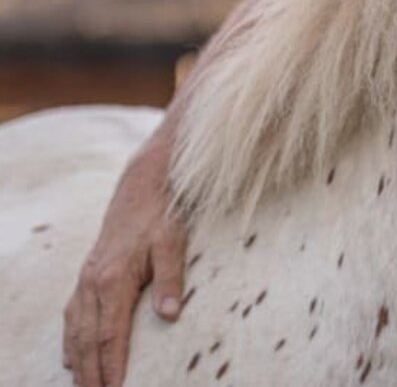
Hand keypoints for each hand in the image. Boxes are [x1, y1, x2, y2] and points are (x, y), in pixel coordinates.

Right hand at [62, 134, 187, 386]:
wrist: (143, 182)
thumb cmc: (163, 212)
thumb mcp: (174, 241)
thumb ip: (172, 278)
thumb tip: (171, 315)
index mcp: (114, 278)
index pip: (111, 335)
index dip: (112, 366)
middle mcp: (93, 282)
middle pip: (88, 340)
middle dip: (90, 374)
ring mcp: (86, 277)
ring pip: (75, 330)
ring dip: (77, 362)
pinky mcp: (87, 272)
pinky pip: (72, 315)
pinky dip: (71, 339)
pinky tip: (72, 355)